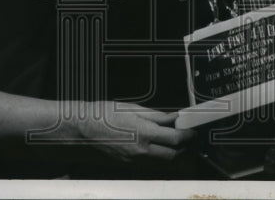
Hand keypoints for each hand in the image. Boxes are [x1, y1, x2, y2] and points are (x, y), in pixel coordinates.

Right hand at [76, 101, 193, 162]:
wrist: (82, 130)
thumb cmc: (103, 115)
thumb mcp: (132, 108)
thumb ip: (156, 115)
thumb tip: (173, 117)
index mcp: (144, 133)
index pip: (176, 138)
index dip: (188, 134)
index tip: (192, 129)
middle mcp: (141, 150)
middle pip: (174, 155)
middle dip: (184, 146)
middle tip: (187, 135)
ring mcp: (135, 160)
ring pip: (164, 162)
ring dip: (174, 153)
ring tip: (174, 140)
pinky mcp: (129, 165)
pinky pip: (151, 164)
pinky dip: (160, 157)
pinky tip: (158, 146)